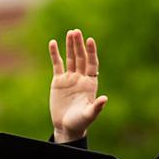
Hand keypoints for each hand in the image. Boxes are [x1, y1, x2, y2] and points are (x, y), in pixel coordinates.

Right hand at [49, 28, 106, 142]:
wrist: (66, 127)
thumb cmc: (80, 122)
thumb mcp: (89, 115)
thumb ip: (96, 107)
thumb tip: (105, 99)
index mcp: (90, 83)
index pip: (92, 64)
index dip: (91, 52)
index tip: (89, 40)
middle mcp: (81, 78)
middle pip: (81, 58)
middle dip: (78, 45)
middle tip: (76, 32)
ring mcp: (69, 78)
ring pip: (70, 59)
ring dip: (70, 46)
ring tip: (70, 33)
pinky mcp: (58, 81)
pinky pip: (57, 65)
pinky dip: (54, 54)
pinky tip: (53, 43)